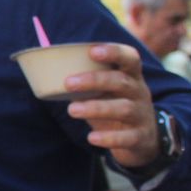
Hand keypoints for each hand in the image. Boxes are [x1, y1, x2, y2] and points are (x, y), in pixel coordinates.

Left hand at [65, 43, 160, 168]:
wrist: (144, 139)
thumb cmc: (114, 107)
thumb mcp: (105, 92)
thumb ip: (85, 83)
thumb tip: (46, 72)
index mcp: (131, 77)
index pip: (130, 58)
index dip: (114, 52)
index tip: (92, 51)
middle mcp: (139, 93)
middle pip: (121, 81)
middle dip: (95, 80)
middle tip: (68, 83)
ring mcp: (142, 115)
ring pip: (123, 108)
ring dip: (96, 108)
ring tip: (72, 110)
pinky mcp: (141, 137)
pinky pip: (127, 137)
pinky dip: (109, 138)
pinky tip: (91, 138)